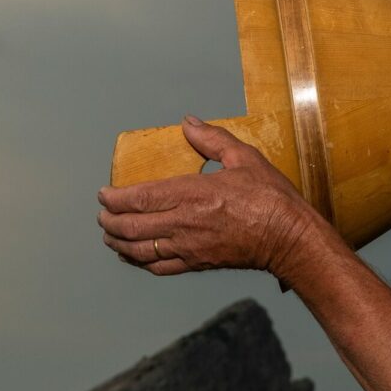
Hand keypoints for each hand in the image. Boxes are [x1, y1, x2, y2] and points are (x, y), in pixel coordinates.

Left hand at [97, 116, 321, 277]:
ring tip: (109, 234)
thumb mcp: (244, 157)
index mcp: (192, 193)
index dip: (115, 198)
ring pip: (140, 250)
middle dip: (110, 221)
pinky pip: (159, 267)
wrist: (289, 238)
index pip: (140, 198)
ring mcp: (189, 247)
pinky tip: (132, 256)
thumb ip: (212, 139)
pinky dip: (139, 262)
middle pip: (132, 226)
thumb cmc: (270, 198)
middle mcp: (184, 223)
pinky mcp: (197, 263)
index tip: (103, 194)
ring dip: (119, 242)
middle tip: (102, 214)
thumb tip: (188, 123)